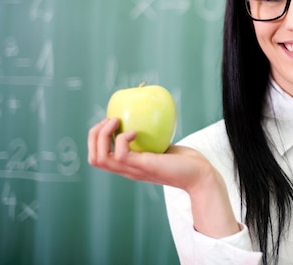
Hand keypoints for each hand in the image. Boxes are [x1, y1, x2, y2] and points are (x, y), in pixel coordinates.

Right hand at [87, 118, 240, 236]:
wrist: (199, 175)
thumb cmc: (184, 161)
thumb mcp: (161, 146)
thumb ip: (151, 139)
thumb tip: (147, 116)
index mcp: (128, 166)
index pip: (98, 157)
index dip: (96, 138)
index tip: (110, 122)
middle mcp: (126, 170)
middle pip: (93, 158)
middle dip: (94, 135)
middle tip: (109, 120)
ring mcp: (133, 170)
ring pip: (100, 158)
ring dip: (103, 135)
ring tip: (115, 121)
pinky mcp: (143, 166)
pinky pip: (121, 154)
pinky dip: (122, 139)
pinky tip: (135, 131)